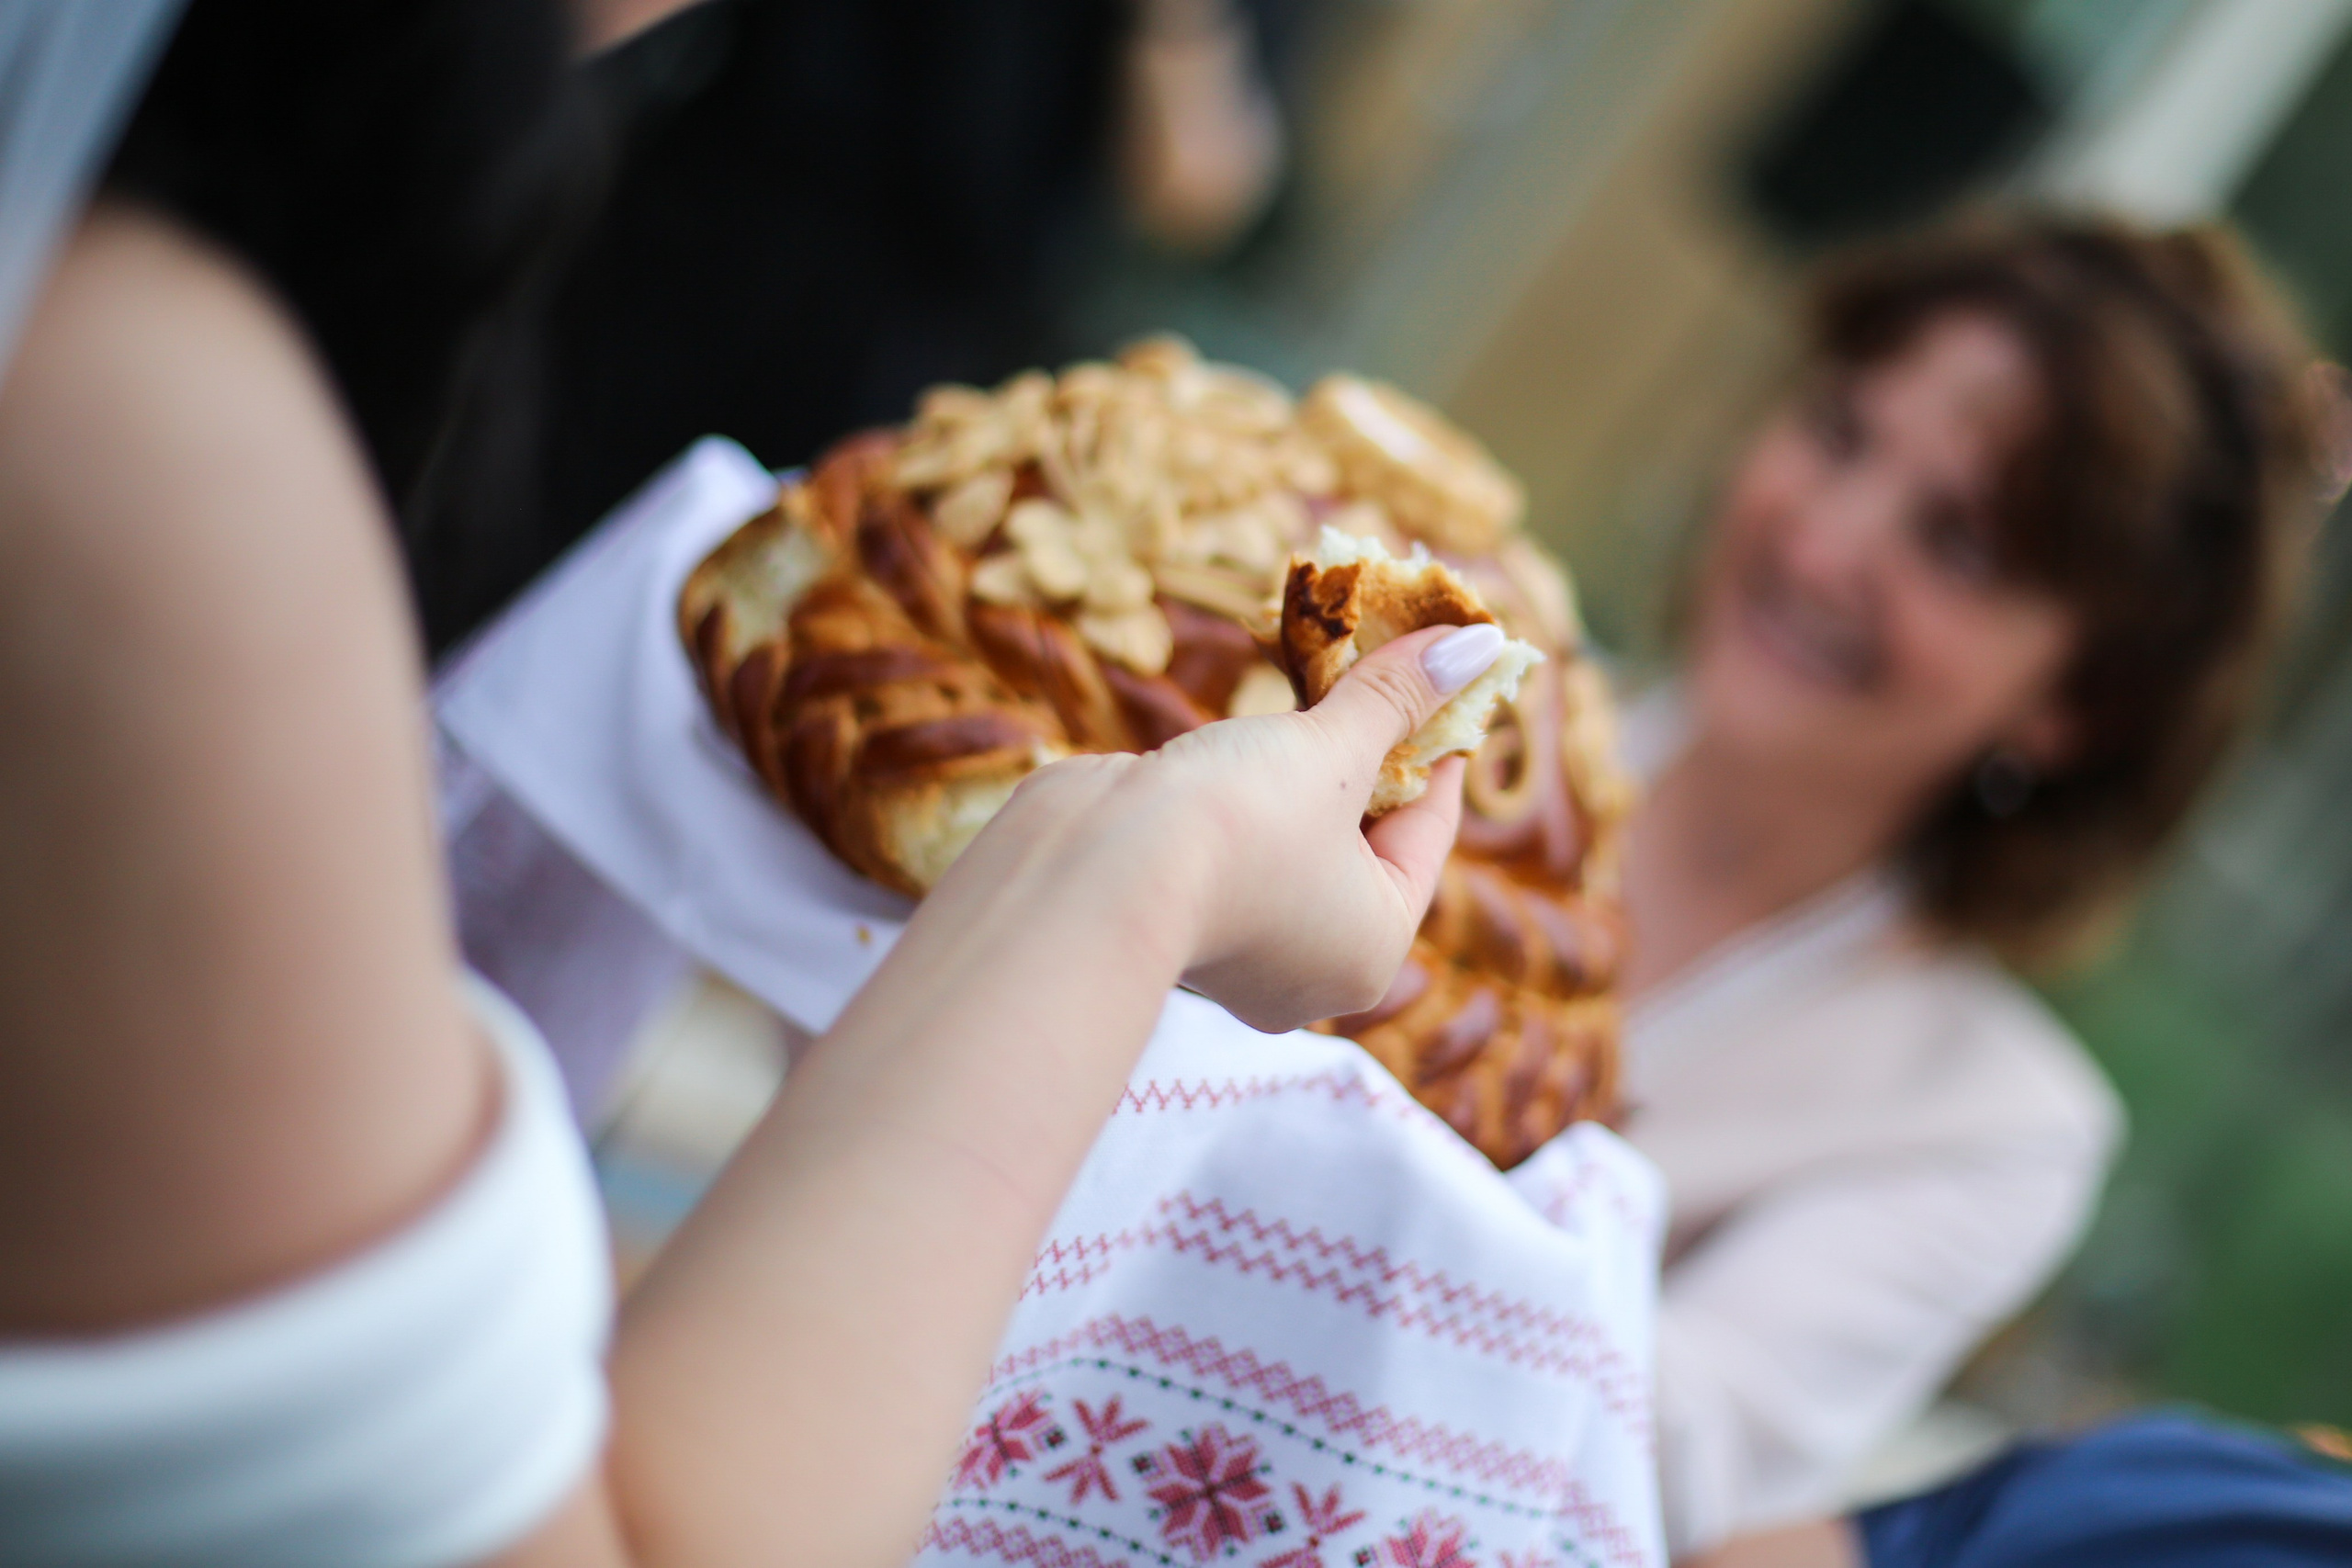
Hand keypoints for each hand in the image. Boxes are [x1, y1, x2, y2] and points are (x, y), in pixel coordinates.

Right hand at [961, 622, 1506, 1032]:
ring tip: (1316, 687)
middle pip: (1363, 836)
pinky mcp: (1179, 909)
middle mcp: (1310, 965)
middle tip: (1380, 670)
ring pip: (1297, 837)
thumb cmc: (1234, 825)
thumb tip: (1479, 642)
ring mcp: (1238, 944)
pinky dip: (1246, 789)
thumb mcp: (1330, 749)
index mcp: (1373, 949)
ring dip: (1302, 766)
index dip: (1437, 745)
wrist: (1086, 869)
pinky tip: (1247, 736)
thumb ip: (1398, 696)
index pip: (1428, 832)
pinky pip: (1238, 841)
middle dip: (1367, 751)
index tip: (1446, 677)